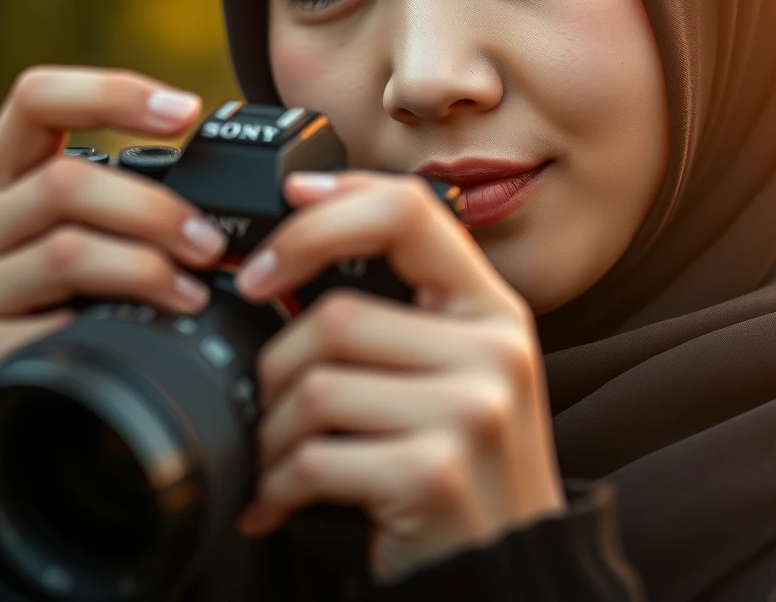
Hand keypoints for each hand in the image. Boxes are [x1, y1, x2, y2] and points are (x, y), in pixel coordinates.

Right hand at [0, 66, 228, 388]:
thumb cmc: (26, 290)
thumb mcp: (46, 230)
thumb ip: (105, 206)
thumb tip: (207, 211)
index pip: (38, 101)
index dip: (114, 94)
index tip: (186, 110)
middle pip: (66, 184)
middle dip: (154, 210)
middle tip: (210, 243)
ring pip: (66, 253)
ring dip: (147, 269)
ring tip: (192, 292)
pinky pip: (41, 330)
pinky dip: (97, 328)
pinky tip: (130, 334)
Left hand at [232, 170, 565, 582]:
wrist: (507, 573)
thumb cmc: (464, 466)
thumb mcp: (459, 371)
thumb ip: (405, 311)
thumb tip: (294, 252)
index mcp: (492, 308)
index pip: (408, 210)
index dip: (328, 212)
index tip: (272, 249)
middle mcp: (494, 347)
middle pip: (336, 314)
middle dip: (276, 365)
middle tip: (268, 400)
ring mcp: (471, 409)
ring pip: (315, 384)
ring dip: (273, 430)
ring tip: (281, 456)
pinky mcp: (433, 472)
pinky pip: (312, 457)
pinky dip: (278, 484)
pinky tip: (285, 499)